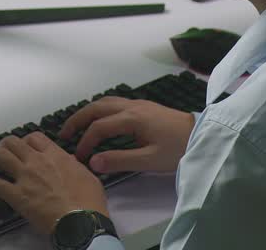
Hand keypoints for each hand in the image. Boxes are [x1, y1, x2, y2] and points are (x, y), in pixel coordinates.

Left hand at [0, 132, 108, 234]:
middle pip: (14, 143)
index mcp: (55, 155)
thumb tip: (68, 160)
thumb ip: (73, 165)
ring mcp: (25, 177)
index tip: (25, 147)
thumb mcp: (87, 175)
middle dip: (6, 145)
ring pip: (1, 157)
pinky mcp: (16, 195)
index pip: (34, 137)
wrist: (81, 221)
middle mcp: (37, 161)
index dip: (27, 140)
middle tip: (3, 150)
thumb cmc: (88, 201)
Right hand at [60, 97, 194, 173]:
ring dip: (88, 113)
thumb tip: (93, 162)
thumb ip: (119, 160)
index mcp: (132, 118)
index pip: (99, 127)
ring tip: (77, 127)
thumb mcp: (149, 160)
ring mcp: (138, 104)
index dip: (85, 142)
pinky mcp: (144, 107)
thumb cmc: (177, 148)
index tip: (79, 157)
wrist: (201, 135)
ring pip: (105, 102)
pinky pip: (114, 104)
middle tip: (64, 135)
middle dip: (78, 120)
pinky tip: (99, 121)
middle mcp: (132, 106)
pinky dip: (100, 111)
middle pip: (96, 107)